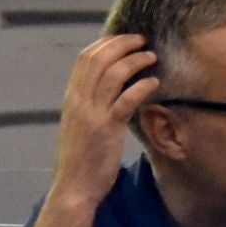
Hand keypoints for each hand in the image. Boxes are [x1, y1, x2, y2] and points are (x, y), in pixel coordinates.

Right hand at [52, 35, 158, 206]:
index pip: (85, 59)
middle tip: (143, 40)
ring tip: (152, 57)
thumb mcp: (80, 125)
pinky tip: (154, 82)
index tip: (125, 39)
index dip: (106, 43)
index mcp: (72, 98)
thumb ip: (89, 106)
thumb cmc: (81, 159)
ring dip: (135, 60)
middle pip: (98, 59)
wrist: (74, 187)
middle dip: (122, 44)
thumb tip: (106, 90)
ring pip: (112, 74)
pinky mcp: (106, 129)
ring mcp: (91, 114)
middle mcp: (78, 101)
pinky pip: (125, 100)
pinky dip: (141, 86)